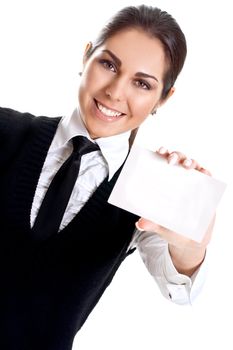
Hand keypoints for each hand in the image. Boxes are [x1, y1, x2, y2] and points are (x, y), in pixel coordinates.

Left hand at [135, 147, 214, 275]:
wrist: (188, 238)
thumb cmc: (170, 226)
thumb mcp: (159, 225)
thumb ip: (150, 223)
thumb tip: (140, 224)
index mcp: (164, 180)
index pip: (162, 161)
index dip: (161, 153)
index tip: (159, 151)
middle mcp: (178, 177)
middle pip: (178, 159)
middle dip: (175, 155)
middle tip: (171, 160)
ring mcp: (192, 181)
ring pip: (192, 164)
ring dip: (190, 161)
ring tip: (187, 166)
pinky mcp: (205, 189)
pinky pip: (207, 177)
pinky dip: (206, 173)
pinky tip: (204, 173)